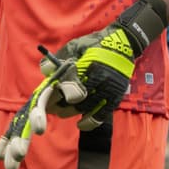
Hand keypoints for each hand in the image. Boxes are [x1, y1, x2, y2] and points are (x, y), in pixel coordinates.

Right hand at [0, 54, 82, 168]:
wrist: (66, 76)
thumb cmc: (71, 78)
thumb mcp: (75, 79)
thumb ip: (74, 87)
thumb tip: (75, 97)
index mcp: (46, 91)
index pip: (39, 104)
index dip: (38, 117)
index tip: (40, 131)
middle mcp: (33, 102)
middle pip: (23, 122)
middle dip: (20, 140)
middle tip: (19, 155)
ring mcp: (29, 111)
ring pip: (17, 131)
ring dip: (12, 149)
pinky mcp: (28, 118)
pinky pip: (15, 131)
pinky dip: (6, 143)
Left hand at [43, 0, 167, 130]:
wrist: (123, 43)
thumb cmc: (95, 44)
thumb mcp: (75, 45)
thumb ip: (60, 58)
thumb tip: (45, 71)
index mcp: (87, 64)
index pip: (67, 85)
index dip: (54, 94)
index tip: (44, 98)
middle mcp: (99, 78)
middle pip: (74, 99)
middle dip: (58, 105)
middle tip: (48, 107)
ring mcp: (108, 89)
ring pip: (85, 108)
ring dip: (69, 112)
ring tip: (59, 112)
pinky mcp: (115, 96)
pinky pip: (101, 114)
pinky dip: (89, 122)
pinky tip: (80, 124)